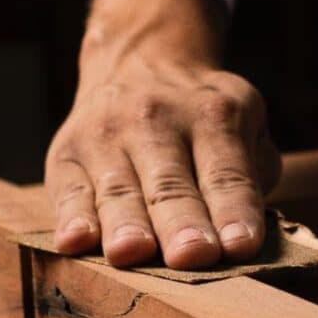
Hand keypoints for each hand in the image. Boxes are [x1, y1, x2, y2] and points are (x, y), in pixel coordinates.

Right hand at [45, 0, 279, 269]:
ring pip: (119, 191)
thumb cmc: (201, 120)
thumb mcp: (242, 125)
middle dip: (182, 224)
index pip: (227, 174)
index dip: (233, 211)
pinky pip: (69, 192)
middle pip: (171, 185)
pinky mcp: (66, 155)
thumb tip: (246, 233)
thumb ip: (252, 176)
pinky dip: (71, 218)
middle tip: (192, 255)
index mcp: (213, 116)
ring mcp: (106, 136)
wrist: (138, 62)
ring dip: (126, 225)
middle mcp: (156, 121)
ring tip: (132, 253)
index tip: (240, 246)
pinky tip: (75, 241)